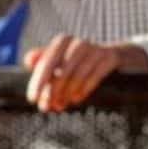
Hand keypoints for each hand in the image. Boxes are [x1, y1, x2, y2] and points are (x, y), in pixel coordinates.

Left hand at [24, 36, 147, 111]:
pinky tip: (78, 99)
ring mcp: (97, 49)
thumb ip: (44, 60)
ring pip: (77, 72)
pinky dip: (85, 88)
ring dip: (68, 92)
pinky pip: (95, 74)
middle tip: (47, 106)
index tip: (32, 99)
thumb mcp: (63, 60)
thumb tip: (29, 60)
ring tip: (63, 105)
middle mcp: (79, 43)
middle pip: (61, 68)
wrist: (118, 57)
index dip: (38, 81)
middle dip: (52, 90)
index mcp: (64, 42)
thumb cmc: (84, 63)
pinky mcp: (111, 57)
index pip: (47, 60)